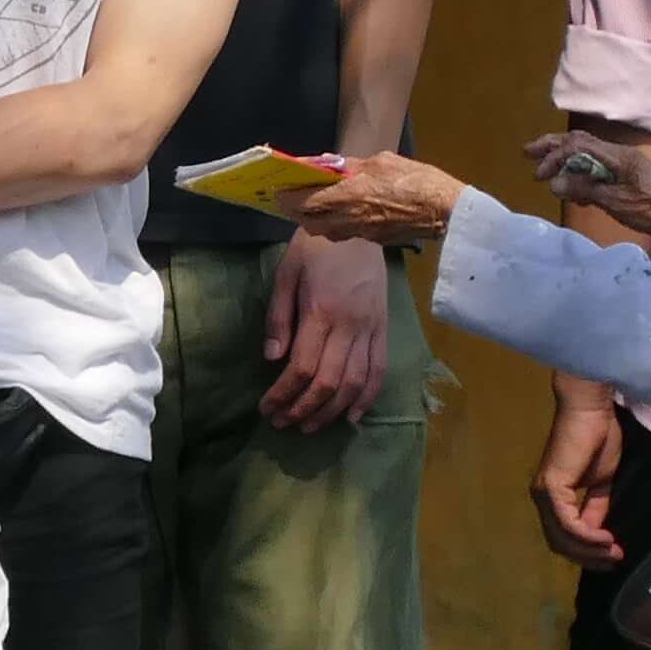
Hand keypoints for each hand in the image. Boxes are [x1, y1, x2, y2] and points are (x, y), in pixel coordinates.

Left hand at [260, 234, 393, 428]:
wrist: (360, 223)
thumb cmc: (316, 246)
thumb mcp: (286, 273)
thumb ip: (279, 317)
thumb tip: (272, 359)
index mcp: (321, 311)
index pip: (302, 367)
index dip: (283, 394)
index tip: (266, 409)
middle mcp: (350, 326)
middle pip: (328, 382)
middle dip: (304, 409)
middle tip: (284, 424)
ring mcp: (371, 329)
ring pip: (356, 382)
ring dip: (332, 411)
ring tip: (311, 426)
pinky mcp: (384, 329)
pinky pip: (379, 370)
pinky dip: (367, 397)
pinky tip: (351, 416)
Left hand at [287, 155, 467, 244]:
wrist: (445, 211)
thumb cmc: (415, 180)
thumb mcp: (381, 161)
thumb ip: (351, 166)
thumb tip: (330, 165)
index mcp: (347, 196)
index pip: (302, 201)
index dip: (286, 197)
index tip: (278, 188)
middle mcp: (347, 219)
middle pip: (308, 221)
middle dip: (298, 210)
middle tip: (296, 195)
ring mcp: (359, 233)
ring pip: (324, 230)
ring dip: (316, 218)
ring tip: (318, 201)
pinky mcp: (373, 240)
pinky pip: (344, 232)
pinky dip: (336, 222)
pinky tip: (345, 209)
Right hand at [524, 127, 650, 244]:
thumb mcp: (617, 203)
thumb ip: (586, 190)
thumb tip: (555, 183)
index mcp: (617, 156)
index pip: (577, 145)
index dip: (554, 157)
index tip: (539, 176)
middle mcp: (619, 153)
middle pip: (581, 141)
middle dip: (553, 146)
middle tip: (528, 152)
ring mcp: (625, 162)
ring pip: (588, 152)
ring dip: (565, 158)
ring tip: (545, 168)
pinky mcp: (628, 174)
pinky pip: (598, 166)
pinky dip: (580, 171)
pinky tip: (574, 188)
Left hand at [533, 393, 627, 566]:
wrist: (591, 411)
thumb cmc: (597, 438)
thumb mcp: (600, 482)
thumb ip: (595, 508)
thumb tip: (597, 535)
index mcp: (552, 498)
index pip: (562, 537)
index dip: (585, 552)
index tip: (612, 557)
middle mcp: (542, 499)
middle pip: (559, 543)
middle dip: (588, 557)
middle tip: (614, 561)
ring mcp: (544, 494)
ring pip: (562, 537)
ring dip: (589, 550)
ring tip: (614, 552)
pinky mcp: (552, 488)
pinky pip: (567, 523)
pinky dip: (587, 535)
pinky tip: (605, 539)